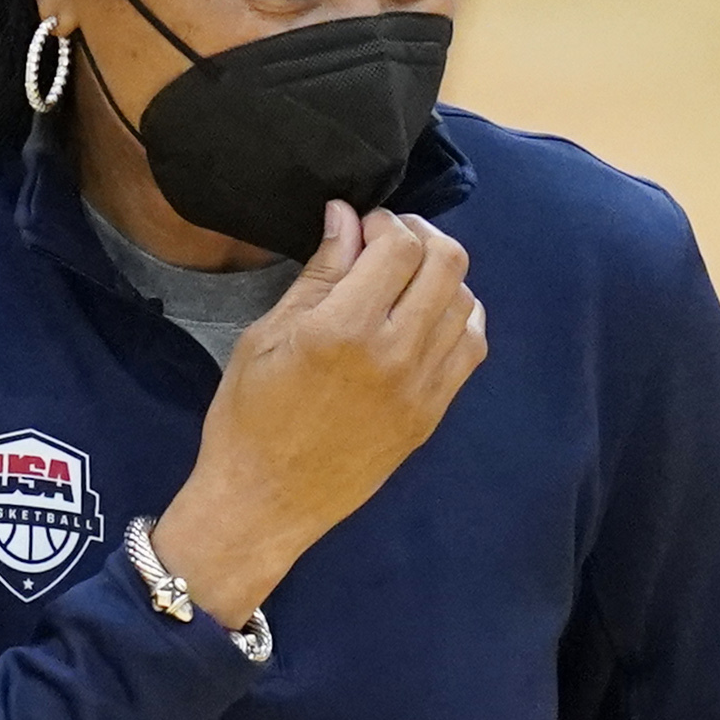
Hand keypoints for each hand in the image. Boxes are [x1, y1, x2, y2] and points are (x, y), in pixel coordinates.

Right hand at [155, 203, 485, 620]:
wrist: (265, 502)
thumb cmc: (248, 417)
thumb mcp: (266, 335)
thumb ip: (318, 273)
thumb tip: (346, 217)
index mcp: (343, 328)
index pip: (401, 245)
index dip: (384, 222)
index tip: (361, 227)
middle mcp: (394, 354)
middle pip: (447, 263)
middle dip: (420, 237)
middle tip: (388, 243)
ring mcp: (421, 387)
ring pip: (466, 301)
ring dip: (440, 276)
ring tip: (406, 281)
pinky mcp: (432, 414)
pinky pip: (471, 348)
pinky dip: (458, 318)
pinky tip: (428, 316)